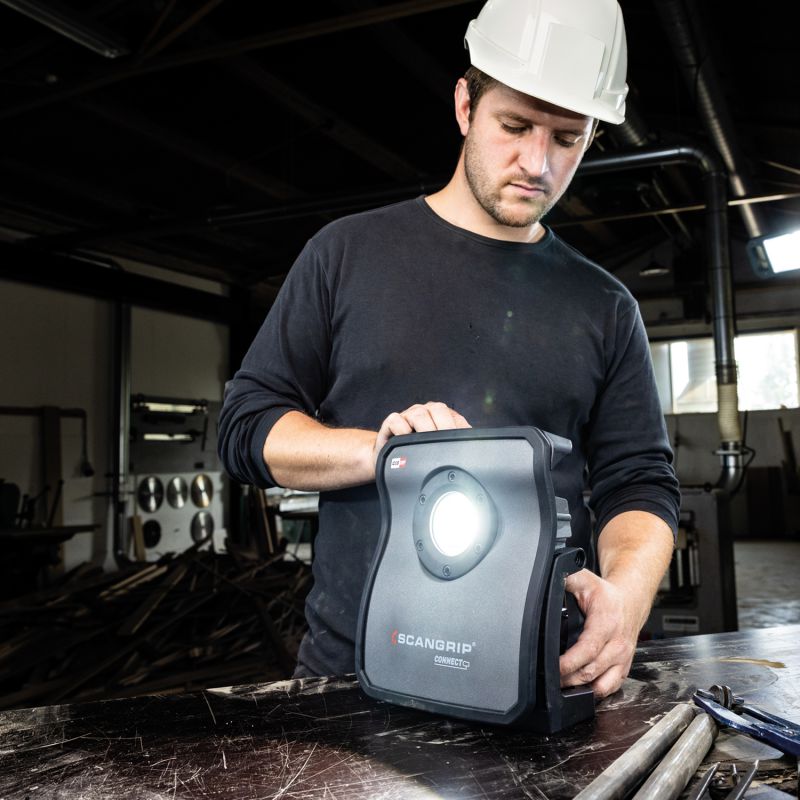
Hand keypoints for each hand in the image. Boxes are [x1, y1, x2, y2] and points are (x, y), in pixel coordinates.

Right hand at [373, 402, 470, 463]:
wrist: (393, 459)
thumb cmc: (419, 452)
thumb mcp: (441, 448)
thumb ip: (455, 446)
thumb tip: (473, 452)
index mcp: (441, 415)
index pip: (453, 415)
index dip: (458, 429)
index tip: (460, 445)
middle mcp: (425, 412)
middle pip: (437, 409)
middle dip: (443, 428)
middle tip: (445, 446)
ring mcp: (408, 415)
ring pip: (418, 414)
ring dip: (425, 429)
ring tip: (427, 445)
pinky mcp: (391, 422)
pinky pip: (396, 420)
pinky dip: (402, 430)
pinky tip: (406, 440)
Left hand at [559, 568, 640, 697]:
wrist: (631, 602)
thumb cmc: (607, 594)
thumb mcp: (585, 579)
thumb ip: (565, 579)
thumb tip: (549, 581)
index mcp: (606, 623)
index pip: (587, 650)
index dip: (568, 663)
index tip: (553, 667)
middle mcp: (617, 645)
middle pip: (590, 672)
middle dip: (567, 678)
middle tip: (548, 678)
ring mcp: (622, 659)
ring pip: (600, 685)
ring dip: (579, 689)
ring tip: (561, 684)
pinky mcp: (624, 669)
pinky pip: (610, 689)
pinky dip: (593, 693)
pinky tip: (579, 688)